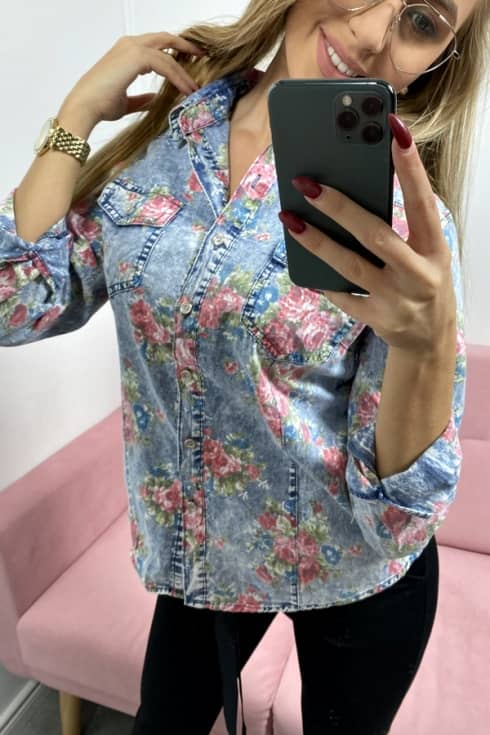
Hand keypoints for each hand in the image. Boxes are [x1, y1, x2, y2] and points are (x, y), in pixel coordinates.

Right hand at [61, 32, 206, 124]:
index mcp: (126, 52)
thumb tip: (155, 98)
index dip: (174, 56)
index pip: (156, 47)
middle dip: (185, 47)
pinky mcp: (137, 56)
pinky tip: (186, 90)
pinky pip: (166, 64)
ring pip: (168, 54)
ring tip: (195, 86)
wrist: (85, 107)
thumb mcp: (126, 101)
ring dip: (184, 71)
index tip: (189, 67)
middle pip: (165, 39)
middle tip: (202, 57)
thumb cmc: (100, 105)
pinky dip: (178, 77)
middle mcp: (129, 44)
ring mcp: (133, 48)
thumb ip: (142, 98)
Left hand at [278, 114, 456, 356]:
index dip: (410, 167)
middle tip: (308, 183)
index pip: (423, 202)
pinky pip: (343, 297)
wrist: (428, 339)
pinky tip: (302, 260)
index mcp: (434, 248)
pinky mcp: (377, 320)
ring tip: (290, 218)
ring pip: (350, 267)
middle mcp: (419, 274)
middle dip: (340, 208)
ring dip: (317, 241)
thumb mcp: (425, 252)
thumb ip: (402, 226)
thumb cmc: (421, 280)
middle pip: (376, 236)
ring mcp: (397, 300)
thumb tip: (354, 188)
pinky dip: (323, 279)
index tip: (393, 130)